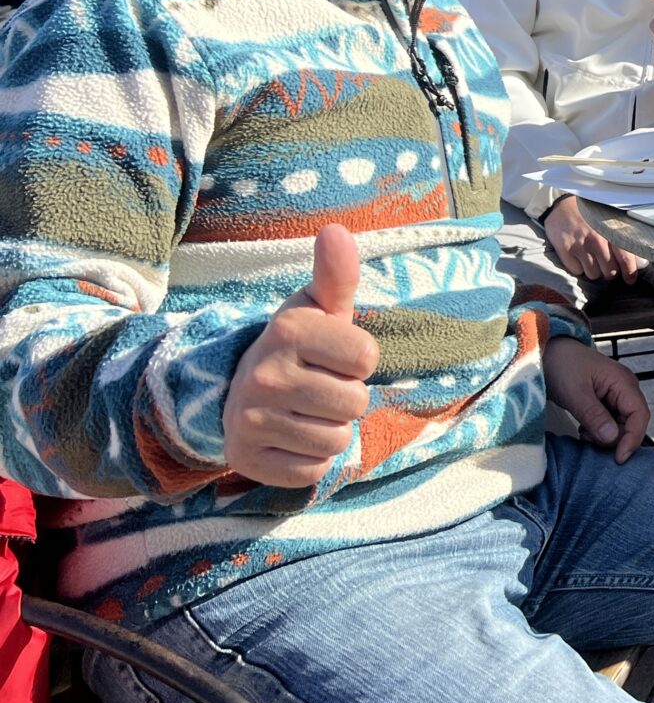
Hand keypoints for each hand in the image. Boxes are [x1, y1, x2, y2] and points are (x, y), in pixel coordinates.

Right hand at [224, 224, 379, 486]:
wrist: (237, 389)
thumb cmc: (299, 345)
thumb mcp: (319, 308)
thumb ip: (336, 274)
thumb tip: (336, 231)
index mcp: (288, 331)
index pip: (367, 358)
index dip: (358, 360)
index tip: (332, 355)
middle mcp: (264, 374)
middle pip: (355, 403)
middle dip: (346, 398)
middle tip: (317, 386)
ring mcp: (250, 420)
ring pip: (336, 440)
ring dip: (330, 430)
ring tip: (304, 411)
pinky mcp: (246, 460)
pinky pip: (312, 471)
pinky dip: (309, 459)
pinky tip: (289, 438)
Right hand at [544, 195, 646, 283]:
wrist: (560, 204)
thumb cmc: (588, 212)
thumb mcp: (608, 218)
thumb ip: (621, 234)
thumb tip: (636, 256)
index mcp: (610, 230)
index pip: (625, 258)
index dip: (629, 272)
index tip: (630, 279)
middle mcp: (596, 239)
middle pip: (609, 271)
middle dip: (610, 272)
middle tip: (607, 267)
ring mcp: (580, 245)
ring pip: (593, 274)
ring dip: (594, 270)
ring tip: (591, 259)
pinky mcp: (565, 250)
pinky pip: (577, 271)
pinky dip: (578, 267)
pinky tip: (578, 256)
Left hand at [544, 336, 649, 460]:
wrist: (547, 350)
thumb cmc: (561, 365)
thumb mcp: (575, 393)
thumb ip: (595, 416)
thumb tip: (612, 439)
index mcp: (623, 382)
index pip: (639, 415)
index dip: (632, 439)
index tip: (618, 458)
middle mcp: (624, 388)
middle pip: (632, 422)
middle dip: (616, 439)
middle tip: (591, 442)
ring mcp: (615, 393)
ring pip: (621, 424)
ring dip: (606, 436)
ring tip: (584, 434)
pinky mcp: (605, 399)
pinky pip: (610, 421)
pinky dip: (600, 431)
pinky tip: (584, 430)